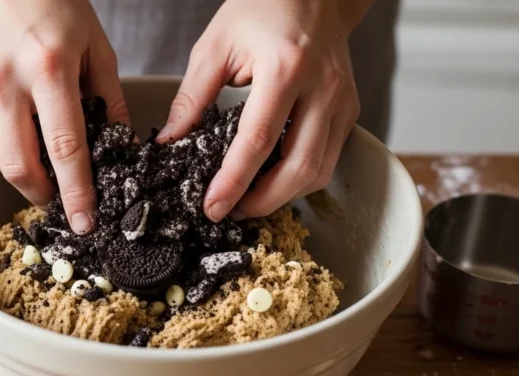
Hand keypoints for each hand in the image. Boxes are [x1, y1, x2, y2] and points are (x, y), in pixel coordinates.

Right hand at [0, 0, 128, 233]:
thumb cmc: (53, 6)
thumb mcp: (95, 45)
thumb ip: (109, 98)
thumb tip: (121, 149)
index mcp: (48, 69)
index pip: (65, 148)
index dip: (76, 192)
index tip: (84, 222)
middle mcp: (5, 82)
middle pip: (20, 167)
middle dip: (43, 195)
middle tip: (61, 200)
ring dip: (24, 172)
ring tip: (44, 166)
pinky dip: (5, 143)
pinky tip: (19, 124)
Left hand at [158, 0, 368, 221]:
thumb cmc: (263, 9)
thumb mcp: (215, 46)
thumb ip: (192, 98)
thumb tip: (170, 142)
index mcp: (285, 67)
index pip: (257, 139)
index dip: (233, 180)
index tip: (212, 206)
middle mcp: (321, 87)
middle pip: (298, 167)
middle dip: (262, 201)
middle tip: (229, 212)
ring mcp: (342, 100)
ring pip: (318, 171)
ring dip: (282, 195)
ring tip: (247, 200)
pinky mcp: (349, 109)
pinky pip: (328, 158)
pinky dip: (299, 177)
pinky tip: (271, 179)